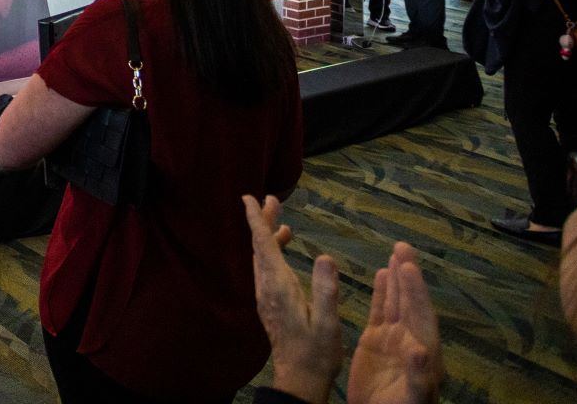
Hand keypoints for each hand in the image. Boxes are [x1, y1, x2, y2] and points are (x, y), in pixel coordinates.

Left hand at [243, 194, 340, 403]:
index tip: (248, 197)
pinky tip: (285, 253)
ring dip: (268, 237)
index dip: (257, 220)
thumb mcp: (328, 322)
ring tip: (281, 221)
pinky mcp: (270, 305)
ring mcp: (266, 297)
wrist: (299, 379)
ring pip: (262, 259)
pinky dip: (272, 254)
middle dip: (263, 221)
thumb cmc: (317, 352)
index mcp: (278, 287)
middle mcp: (266, 288)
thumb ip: (326, 290)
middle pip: (259, 247)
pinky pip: (266, 270)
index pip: (263, 245)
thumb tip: (325, 256)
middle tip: (271, 199)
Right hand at [347, 243, 443, 403]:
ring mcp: (392, 339)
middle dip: (407, 274)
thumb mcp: (412, 398)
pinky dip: (380, 292)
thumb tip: (421, 350)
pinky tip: (380, 274)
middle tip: (402, 246)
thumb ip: (419, 375)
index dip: (415, 290)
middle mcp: (410, 339)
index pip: (420, 314)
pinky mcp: (374, 342)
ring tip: (395, 253)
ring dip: (395, 278)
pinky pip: (379, 311)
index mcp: (423, 350)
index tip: (408, 267)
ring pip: (396, 302)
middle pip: (410, 301)